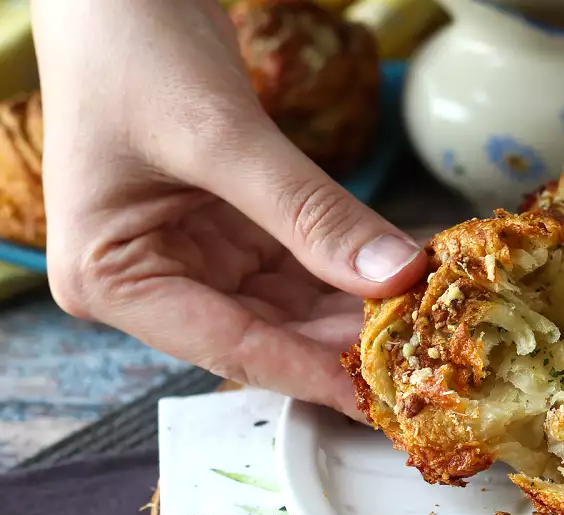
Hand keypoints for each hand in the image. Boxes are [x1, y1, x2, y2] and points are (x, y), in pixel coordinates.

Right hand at [31, 0, 425, 416]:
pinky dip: (354, 263)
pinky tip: (409, 268)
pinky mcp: (234, 227)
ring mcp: (197, 255)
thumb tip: (394, 275)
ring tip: (432, 317)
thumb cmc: (131, 48)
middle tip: (429, 354)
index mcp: (113, 280)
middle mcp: (154, 281)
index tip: (385, 399)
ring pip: (295, 302)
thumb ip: (309, 211)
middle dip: (349, 341)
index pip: (233, 347)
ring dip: (361, 306)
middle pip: (270, 332)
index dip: (315, 374)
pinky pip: (306, 259)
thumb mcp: (220, 135)